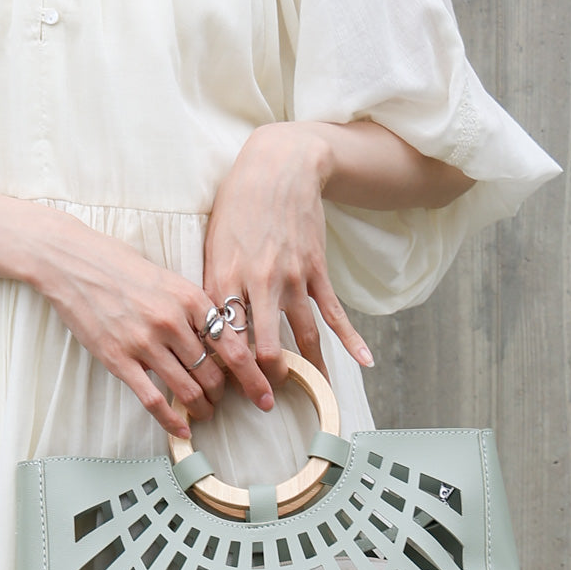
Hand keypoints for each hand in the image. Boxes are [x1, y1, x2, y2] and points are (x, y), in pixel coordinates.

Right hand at [36, 213, 274, 436]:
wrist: (74, 263)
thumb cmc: (122, 269)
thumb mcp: (170, 281)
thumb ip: (195, 310)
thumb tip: (221, 339)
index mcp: (190, 299)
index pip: (234, 346)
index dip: (254, 376)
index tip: (265, 393)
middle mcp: (172, 322)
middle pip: (213, 373)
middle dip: (224, 394)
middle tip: (223, 401)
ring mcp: (145, 343)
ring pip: (187, 390)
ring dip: (201, 408)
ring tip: (203, 412)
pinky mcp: (119, 360)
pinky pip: (153, 400)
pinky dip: (171, 421)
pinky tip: (181, 430)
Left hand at [203, 122, 374, 383]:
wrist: (279, 166)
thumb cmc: (236, 206)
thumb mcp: (212, 245)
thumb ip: (211, 289)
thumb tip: (206, 330)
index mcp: (224, 278)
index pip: (224, 338)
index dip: (226, 371)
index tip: (225, 394)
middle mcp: (258, 283)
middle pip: (264, 347)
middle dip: (266, 381)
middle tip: (266, 403)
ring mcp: (291, 277)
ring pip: (302, 336)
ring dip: (308, 368)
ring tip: (311, 393)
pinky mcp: (316, 270)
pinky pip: (334, 312)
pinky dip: (350, 339)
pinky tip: (364, 362)